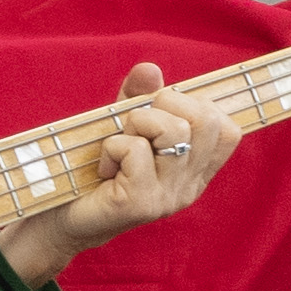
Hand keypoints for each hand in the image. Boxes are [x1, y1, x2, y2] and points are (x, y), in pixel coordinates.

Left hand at [5, 65, 226, 282]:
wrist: (62, 221)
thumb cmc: (94, 171)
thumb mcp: (122, 126)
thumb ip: (139, 97)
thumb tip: (150, 69)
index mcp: (195, 171)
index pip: (228, 130)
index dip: (196, 106)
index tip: (162, 115)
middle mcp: (189, 187)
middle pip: (206, 121)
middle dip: (165, 104)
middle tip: (136, 125)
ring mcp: (167, 197)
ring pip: (173, 130)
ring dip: (136, 122)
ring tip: (118, 144)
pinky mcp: (140, 203)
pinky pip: (136, 150)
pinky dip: (112, 146)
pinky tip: (104, 167)